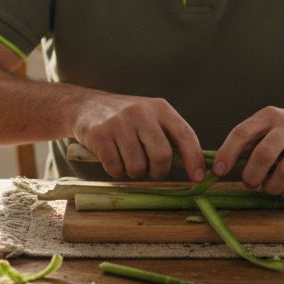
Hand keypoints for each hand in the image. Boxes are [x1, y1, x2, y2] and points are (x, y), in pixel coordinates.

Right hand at [72, 93, 204, 179]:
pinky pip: (115, 168)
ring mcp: (119, 122)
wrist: (86, 105)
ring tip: (128, 160)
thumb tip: (195, 168)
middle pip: (162, 155)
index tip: (198, 177)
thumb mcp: (150, 117)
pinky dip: (116, 171)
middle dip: (159, 172)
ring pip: (137, 167)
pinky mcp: (99, 134)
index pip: (185, 135)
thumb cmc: (126, 118)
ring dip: (134, 172)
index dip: (194, 159)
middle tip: (152, 172)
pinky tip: (113, 157)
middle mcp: (141, 112)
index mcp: (160, 107)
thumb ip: (170, 137)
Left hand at [216, 107, 283, 199]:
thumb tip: (222, 165)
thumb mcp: (267, 127)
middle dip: (252, 176)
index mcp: (268, 116)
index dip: (227, 153)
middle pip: (264, 154)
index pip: (242, 132)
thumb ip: (248, 142)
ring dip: (272, 187)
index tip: (218, 171)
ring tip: (268, 188)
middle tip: (249, 184)